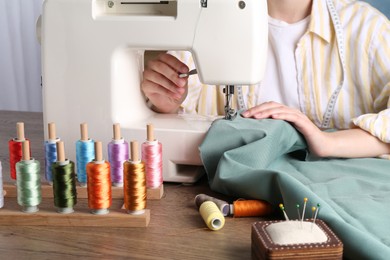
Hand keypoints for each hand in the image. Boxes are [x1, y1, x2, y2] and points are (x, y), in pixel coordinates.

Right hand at [141, 53, 188, 112]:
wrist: (168, 101)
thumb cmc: (174, 87)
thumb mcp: (182, 81)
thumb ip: (182, 76)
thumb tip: (184, 76)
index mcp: (163, 59)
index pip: (168, 58)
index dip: (177, 64)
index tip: (185, 70)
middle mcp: (153, 65)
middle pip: (161, 67)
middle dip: (173, 76)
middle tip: (182, 83)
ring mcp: (148, 74)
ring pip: (158, 77)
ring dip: (171, 85)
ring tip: (179, 91)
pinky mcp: (145, 85)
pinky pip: (156, 87)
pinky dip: (167, 92)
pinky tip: (174, 95)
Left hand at [241, 102, 389, 157]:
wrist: (322, 146)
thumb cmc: (304, 141)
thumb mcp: (285, 134)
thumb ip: (275, 130)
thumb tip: (257, 132)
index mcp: (286, 114)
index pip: (269, 106)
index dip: (256, 108)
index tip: (244, 115)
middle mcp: (291, 112)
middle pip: (272, 105)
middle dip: (257, 109)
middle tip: (245, 115)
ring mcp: (298, 116)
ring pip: (279, 109)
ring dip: (266, 111)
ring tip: (255, 115)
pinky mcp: (304, 123)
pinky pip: (291, 117)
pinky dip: (281, 115)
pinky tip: (273, 116)